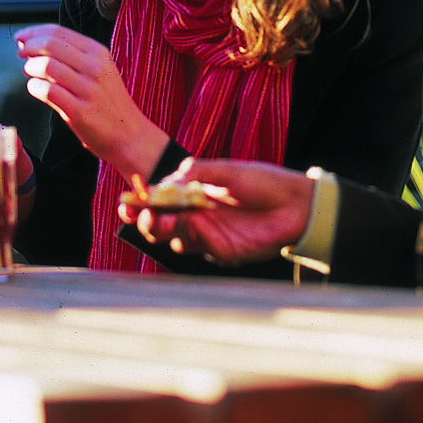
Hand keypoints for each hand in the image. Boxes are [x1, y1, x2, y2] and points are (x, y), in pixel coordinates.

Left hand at [15, 25, 168, 179]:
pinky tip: (36, 89)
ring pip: (47, 66)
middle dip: (29, 47)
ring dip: (30, 67)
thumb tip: (36, 45)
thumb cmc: (110, 104)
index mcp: (98, 52)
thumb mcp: (99, 71)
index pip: (59, 31)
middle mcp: (94, 67)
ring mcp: (88, 89)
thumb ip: (72, 57)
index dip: (34, 32)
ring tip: (30, 73)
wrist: (131, 136)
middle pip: (50, 44)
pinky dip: (34, 87)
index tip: (22, 38)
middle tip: (21, 54)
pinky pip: (48, 91)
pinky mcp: (80, 111)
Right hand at [118, 158, 314, 264]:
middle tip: (144, 215)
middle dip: (146, 221)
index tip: (126, 203)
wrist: (295, 203)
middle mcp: (195, 217)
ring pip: (175, 240)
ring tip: (165, 220)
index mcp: (191, 196)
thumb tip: (169, 178)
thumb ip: (197, 171)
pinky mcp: (224, 252)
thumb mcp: (226, 170)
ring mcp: (209, 236)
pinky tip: (197, 226)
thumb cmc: (261, 181)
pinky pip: (202, 250)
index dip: (139, 204)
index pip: (158, 202)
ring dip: (166, 231)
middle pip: (160, 225)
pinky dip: (195, 240)